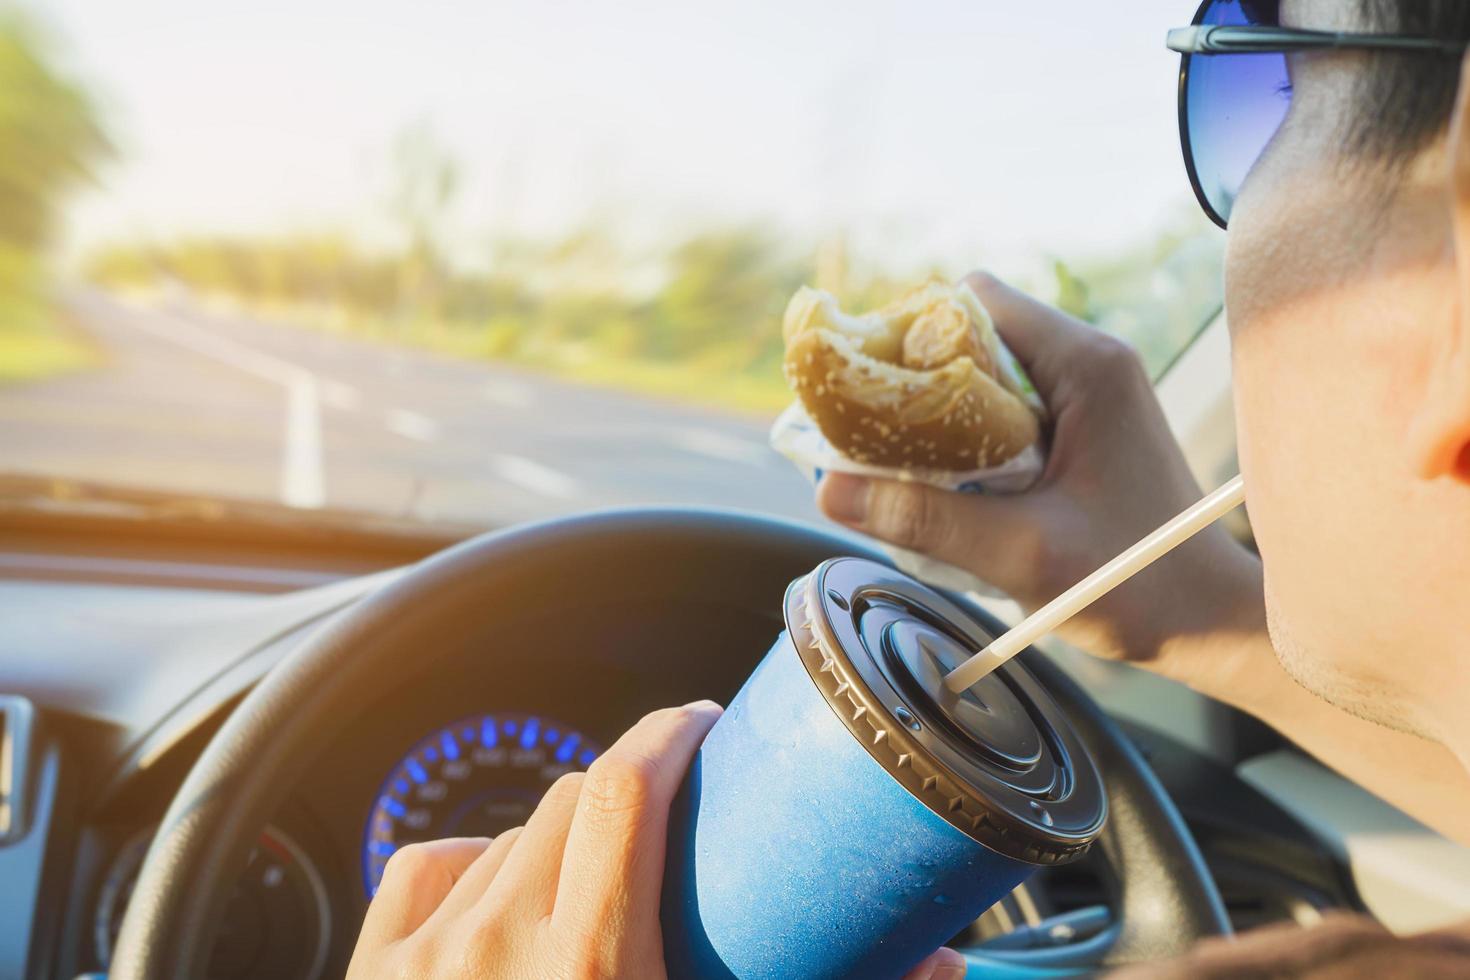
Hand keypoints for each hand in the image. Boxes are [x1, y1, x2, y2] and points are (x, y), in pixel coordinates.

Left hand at [346, 700, 967, 979]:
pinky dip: (475, 867)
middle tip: (667, 822)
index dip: (667, 733)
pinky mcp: (376, 969)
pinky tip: (502, 900)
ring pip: (508, 835)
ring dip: (557, 840)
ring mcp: (427, 956)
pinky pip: (432, 866)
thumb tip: (941, 966)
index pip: (621, 789)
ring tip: (593, 882)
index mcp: (591, 971)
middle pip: (571, 798)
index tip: (701, 724)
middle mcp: (499, 947)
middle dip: (627, 790)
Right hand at [817, 272, 1262, 677]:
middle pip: (972, 332)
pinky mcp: (1084, 428)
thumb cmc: (1138, 584)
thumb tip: (828, 490)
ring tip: (905, 466)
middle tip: (873, 436)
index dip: (910, 337)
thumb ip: (927, 519)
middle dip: (914, 380)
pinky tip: (949, 485)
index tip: (868, 393)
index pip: (973, 301)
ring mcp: (1089, 394)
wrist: (1213, 623)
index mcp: (1086, 364)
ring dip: (939, 415)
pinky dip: (967, 438)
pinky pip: (1004, 409)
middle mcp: (1089, 362)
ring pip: (984, 373)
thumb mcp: (1023, 554)